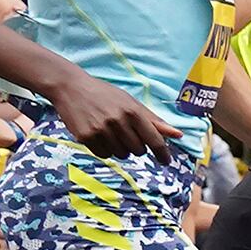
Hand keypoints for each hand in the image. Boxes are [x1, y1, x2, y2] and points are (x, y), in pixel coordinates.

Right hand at [50, 72, 182, 160]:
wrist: (72, 88)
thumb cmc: (106, 95)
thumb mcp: (131, 102)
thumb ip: (154, 120)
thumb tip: (178, 135)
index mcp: (132, 111)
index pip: (154, 140)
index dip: (162, 153)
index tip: (166, 161)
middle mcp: (118, 121)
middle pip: (138, 150)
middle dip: (137, 146)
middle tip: (126, 133)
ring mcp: (101, 130)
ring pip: (122, 155)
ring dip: (121, 148)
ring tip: (112, 131)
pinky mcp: (86, 138)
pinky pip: (104, 155)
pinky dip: (106, 149)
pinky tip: (100, 135)